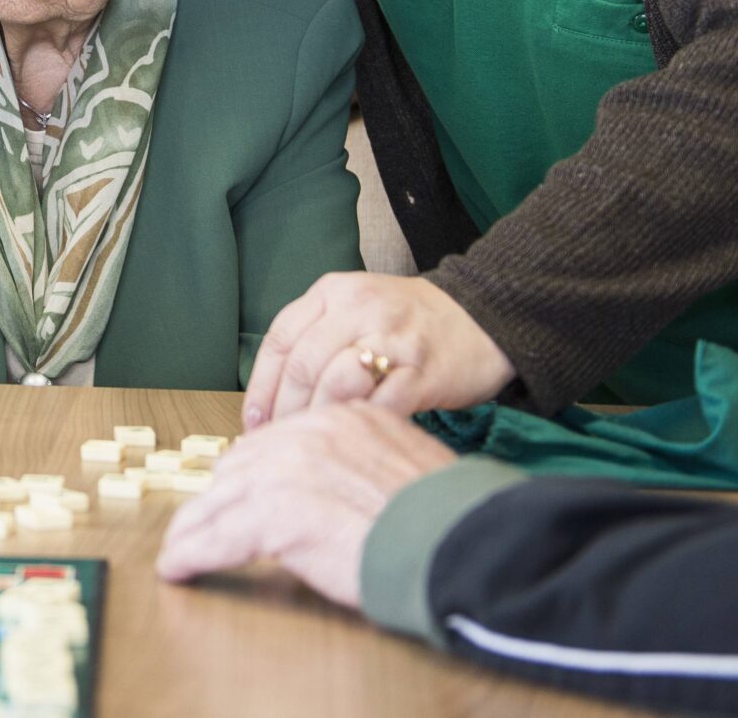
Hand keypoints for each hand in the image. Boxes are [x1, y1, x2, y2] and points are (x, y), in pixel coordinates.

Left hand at [156, 402, 456, 607]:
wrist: (457, 541)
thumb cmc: (449, 517)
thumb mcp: (408, 464)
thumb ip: (369, 462)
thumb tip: (352, 484)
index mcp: (341, 418)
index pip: (276, 440)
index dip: (249, 471)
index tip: (233, 489)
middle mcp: (307, 435)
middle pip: (239, 466)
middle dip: (217, 497)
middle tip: (198, 521)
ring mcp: (284, 472)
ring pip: (220, 500)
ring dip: (194, 528)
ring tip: (178, 548)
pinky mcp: (272, 515)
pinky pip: (217, 537)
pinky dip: (191, 554)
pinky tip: (176, 567)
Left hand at [244, 271, 513, 428]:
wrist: (484, 317)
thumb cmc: (409, 323)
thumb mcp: (355, 310)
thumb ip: (315, 339)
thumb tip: (271, 400)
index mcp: (333, 292)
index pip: (280, 339)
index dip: (261, 386)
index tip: (253, 422)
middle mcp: (359, 308)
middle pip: (302, 365)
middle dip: (284, 412)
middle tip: (279, 444)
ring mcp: (393, 338)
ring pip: (334, 383)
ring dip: (317, 421)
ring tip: (312, 446)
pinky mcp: (423, 370)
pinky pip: (380, 404)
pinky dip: (361, 427)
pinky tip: (354, 443)